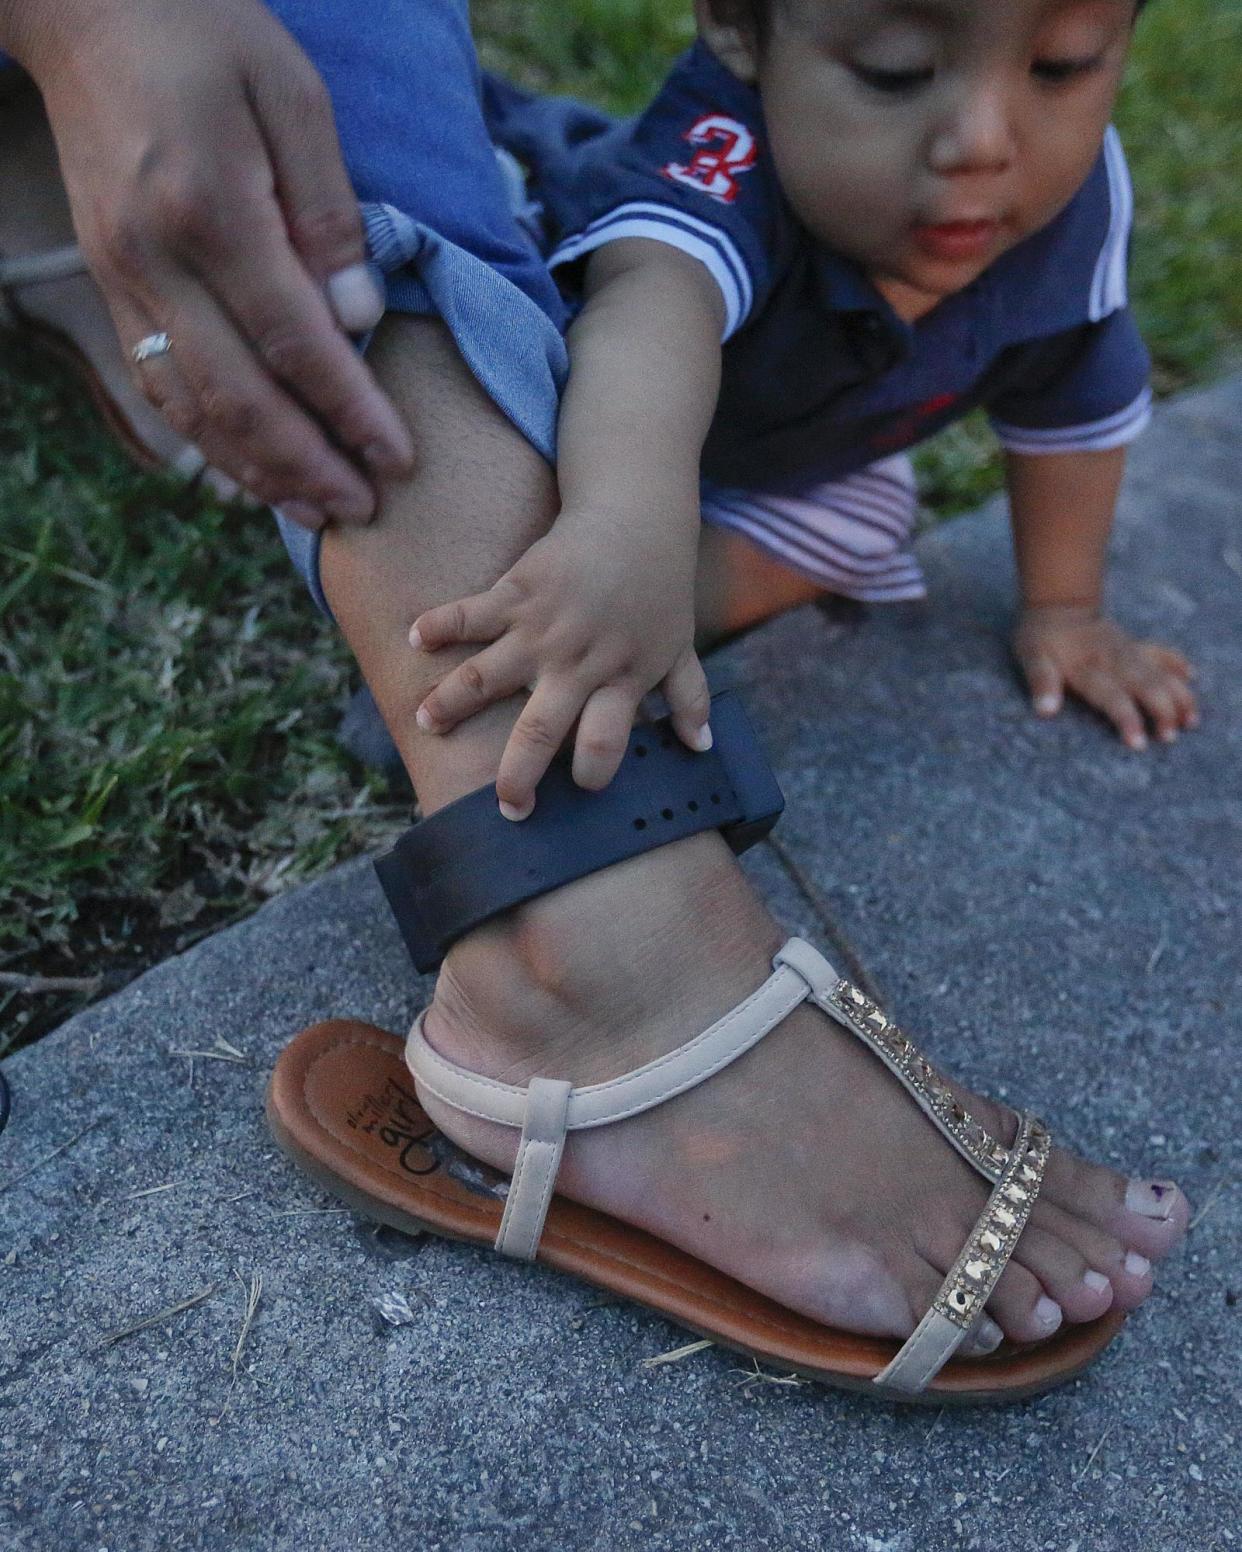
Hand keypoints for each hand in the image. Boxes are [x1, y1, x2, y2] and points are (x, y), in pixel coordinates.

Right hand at [13, 0, 412, 526]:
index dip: (350, 413)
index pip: (294, 343)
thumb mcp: (292, 95)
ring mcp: (122, 279)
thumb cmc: (206, 33)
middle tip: (363, 510)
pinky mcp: (109, 284)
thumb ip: (329, 213)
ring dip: (256, 472)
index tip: (397, 460)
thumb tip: (359, 323)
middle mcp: (155, 261)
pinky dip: (206, 441)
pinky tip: (251, 471)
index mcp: (210, 211)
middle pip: (237, 398)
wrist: (85, 4)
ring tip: (317, 513)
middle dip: (307, 466)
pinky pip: (156, 384)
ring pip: (189, 408)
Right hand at [409, 517, 711, 817]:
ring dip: (452, 702)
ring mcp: (542, 628)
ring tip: (426, 722)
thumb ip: (690, 698)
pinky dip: (439, 624)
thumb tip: (700, 747)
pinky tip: (414, 639)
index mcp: (620, 680)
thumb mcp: (681, 647)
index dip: (594, 772)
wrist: (637, 519)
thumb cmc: (659, 590)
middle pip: (541, 729)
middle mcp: (578, 662)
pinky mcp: (517, 592)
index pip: (606, 741)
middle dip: (518, 773)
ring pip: (488, 676)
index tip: (581, 788)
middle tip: (504, 805)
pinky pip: (471, 613)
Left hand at [1014, 604, 1198, 749]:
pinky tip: (1190, 677)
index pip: (1113, 698)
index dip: (1128, 720)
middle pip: (1147, 687)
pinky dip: (1176, 663)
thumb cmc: (1041, 636)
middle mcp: (1114, 661)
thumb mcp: (1031, 657)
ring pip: (1161, 673)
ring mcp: (1128, 652)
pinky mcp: (1134, 645)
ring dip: (1178, 695)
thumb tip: (1045, 711)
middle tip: (1169, 737)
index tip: (1139, 744)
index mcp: (1088, 668)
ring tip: (1190, 719)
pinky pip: (1161, 653)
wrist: (1057, 604)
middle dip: (1163, 711)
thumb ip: (1041, 682)